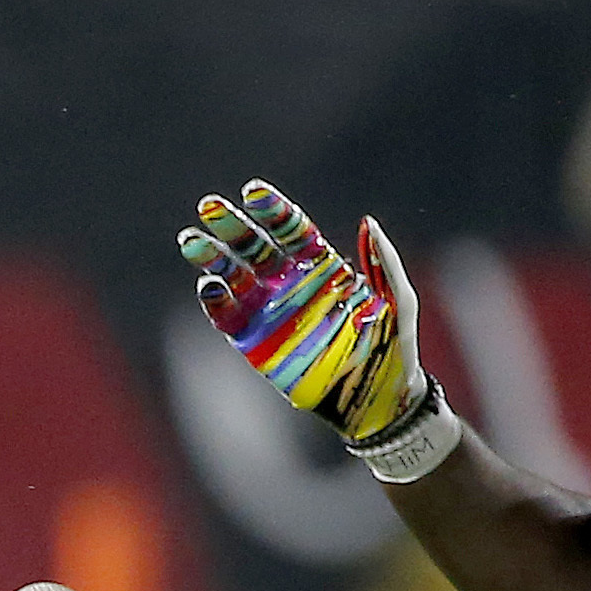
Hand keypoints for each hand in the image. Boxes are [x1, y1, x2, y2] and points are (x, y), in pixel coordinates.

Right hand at [179, 181, 427, 450]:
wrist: (375, 399)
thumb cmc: (394, 346)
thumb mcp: (399, 300)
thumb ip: (382, 262)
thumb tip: (368, 222)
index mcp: (322, 266)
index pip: (291, 229)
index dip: (272, 210)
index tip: (253, 192)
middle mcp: (289, 284)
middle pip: (253, 247)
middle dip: (231, 226)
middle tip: (209, 206)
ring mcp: (268, 312)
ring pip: (232, 277)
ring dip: (210, 258)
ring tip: (191, 241)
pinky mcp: (253, 343)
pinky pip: (227, 318)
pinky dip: (215, 302)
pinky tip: (208, 286)